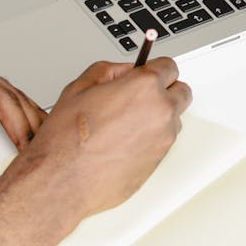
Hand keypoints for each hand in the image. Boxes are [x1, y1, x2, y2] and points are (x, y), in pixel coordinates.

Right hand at [29, 56, 191, 219]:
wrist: (64, 179)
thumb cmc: (67, 138)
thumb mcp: (79, 87)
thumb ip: (109, 71)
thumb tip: (123, 71)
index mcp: (143, 87)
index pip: (169, 66)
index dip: (153, 67)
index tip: (145, 71)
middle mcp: (160, 111)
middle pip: (181, 91)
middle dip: (163, 89)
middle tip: (138, 94)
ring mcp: (163, 138)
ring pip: (174, 117)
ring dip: (158, 114)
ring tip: (126, 120)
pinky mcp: (160, 161)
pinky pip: (164, 140)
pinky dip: (151, 136)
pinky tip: (124, 139)